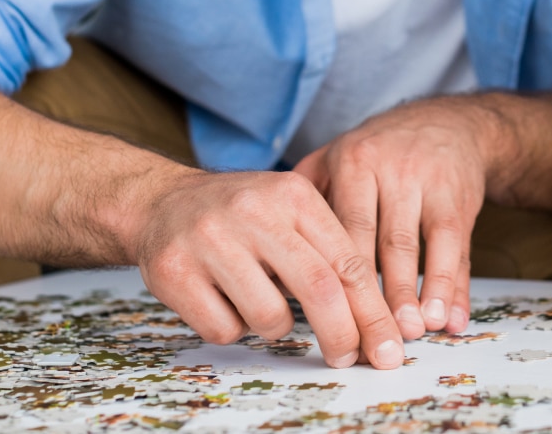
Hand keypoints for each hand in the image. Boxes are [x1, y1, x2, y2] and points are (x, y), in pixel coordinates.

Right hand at [133, 169, 404, 368]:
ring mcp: (212, 239)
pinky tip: (223, 300)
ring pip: (270, 317)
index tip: (387, 346)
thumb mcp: (290, 211)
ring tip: (259, 300)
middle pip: (319, 288)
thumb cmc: (243, 217)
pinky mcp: (174, 269)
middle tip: (347, 358)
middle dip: (342, 334)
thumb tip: (375, 320)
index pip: (347, 260)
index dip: (371, 311)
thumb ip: (329, 251)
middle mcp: (254, 211)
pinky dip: (232, 328)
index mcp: (293, 193)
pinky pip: (224, 329)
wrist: (163, 201)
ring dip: (274, 327)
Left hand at [294, 97, 487, 339]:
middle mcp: (391, 169)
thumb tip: (276, 254)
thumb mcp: (338, 155)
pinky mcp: (459, 197)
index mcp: (353, 162)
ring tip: (415, 330)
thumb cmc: (380, 150)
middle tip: (375, 339)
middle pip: (383, 241)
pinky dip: (455, 286)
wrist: (446, 122)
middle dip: (380, 295)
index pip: (343, 227)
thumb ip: (308, 200)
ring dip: (420, 291)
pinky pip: (457, 247)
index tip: (329, 319)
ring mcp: (428, 182)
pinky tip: (450, 319)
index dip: (337, 276)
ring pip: (423, 244)